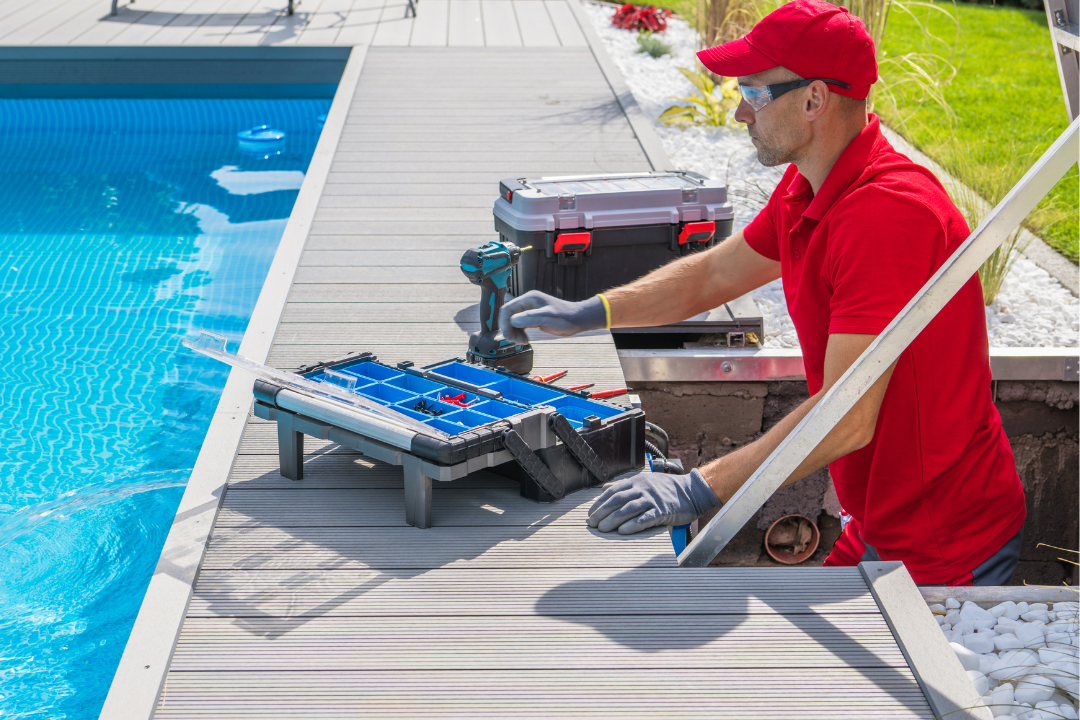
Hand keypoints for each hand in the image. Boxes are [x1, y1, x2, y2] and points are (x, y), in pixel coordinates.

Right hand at [498, 291, 606, 344]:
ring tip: (522, 342)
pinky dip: (520, 333)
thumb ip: (529, 318)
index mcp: (528, 299)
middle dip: (509, 329)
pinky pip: (520, 325)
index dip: (504, 323)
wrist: (577, 320)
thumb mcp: (547, 317)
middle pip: (509, 315)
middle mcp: (527, 303)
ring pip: (513, 321)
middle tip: (515, 341)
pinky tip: (525, 340)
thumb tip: (512, 321)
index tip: (508, 336)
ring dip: (514, 333)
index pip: (507, 309)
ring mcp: (530, 310)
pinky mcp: (534, 318)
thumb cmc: (564, 317)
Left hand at [587, 469, 721, 534]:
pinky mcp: (662, 511)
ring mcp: (652, 499)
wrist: (692, 491)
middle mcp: (642, 488)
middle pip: (617, 500)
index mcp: (636, 481)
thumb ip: (624, 485)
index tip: (591, 513)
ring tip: (603, 529)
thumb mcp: (645, 481)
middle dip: (602, 512)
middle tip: (592, 524)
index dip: (599, 503)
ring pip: (628, 509)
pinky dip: (633, 525)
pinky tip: (622, 531)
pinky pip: (645, 518)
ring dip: (613, 520)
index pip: (612, 491)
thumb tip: (604, 489)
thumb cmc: (667, 488)